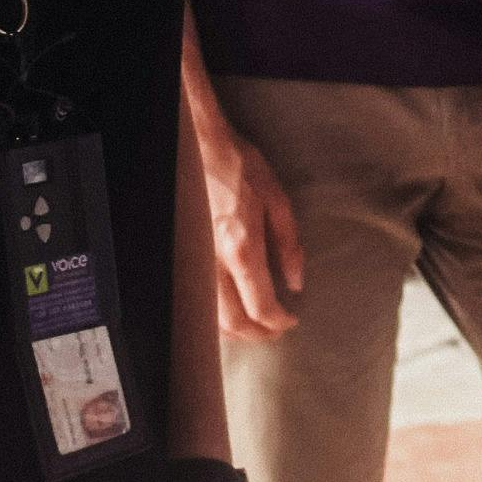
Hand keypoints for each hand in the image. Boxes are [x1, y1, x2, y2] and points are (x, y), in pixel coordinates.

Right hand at [200, 121, 306, 343]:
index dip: (278, 321)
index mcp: (242, 246)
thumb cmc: (240, 167)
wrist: (201, 148)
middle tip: (275, 331)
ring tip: (255, 326)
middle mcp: (214, 260)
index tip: (290, 320)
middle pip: (233, 320)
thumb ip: (289, 245)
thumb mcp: (278, 200)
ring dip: (235, 329)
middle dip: (258, 333)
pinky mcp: (186, 255)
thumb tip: (295, 280)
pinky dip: (216, 314)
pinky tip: (229, 311)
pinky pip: (198, 299)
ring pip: (211, 316)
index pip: (260, 305)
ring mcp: (195, 260)